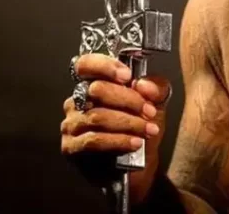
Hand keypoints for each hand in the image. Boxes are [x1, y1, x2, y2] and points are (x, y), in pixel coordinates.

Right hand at [60, 53, 171, 202]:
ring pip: (97, 116)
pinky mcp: (71, 147)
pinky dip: (118, 140)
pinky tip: (135, 143)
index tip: (128, 76)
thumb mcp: (157, 103)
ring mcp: (72, 124)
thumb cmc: (142, 128)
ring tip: (148, 130)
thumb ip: (156, 87)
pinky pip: (94, 140)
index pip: (85, 64)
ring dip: (128, 123)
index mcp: (94, 84)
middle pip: (96, 89)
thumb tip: (142, 84)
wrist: (140, 164)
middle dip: (128, 100)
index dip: (104, 66)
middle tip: (149, 111)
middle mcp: (77, 101)